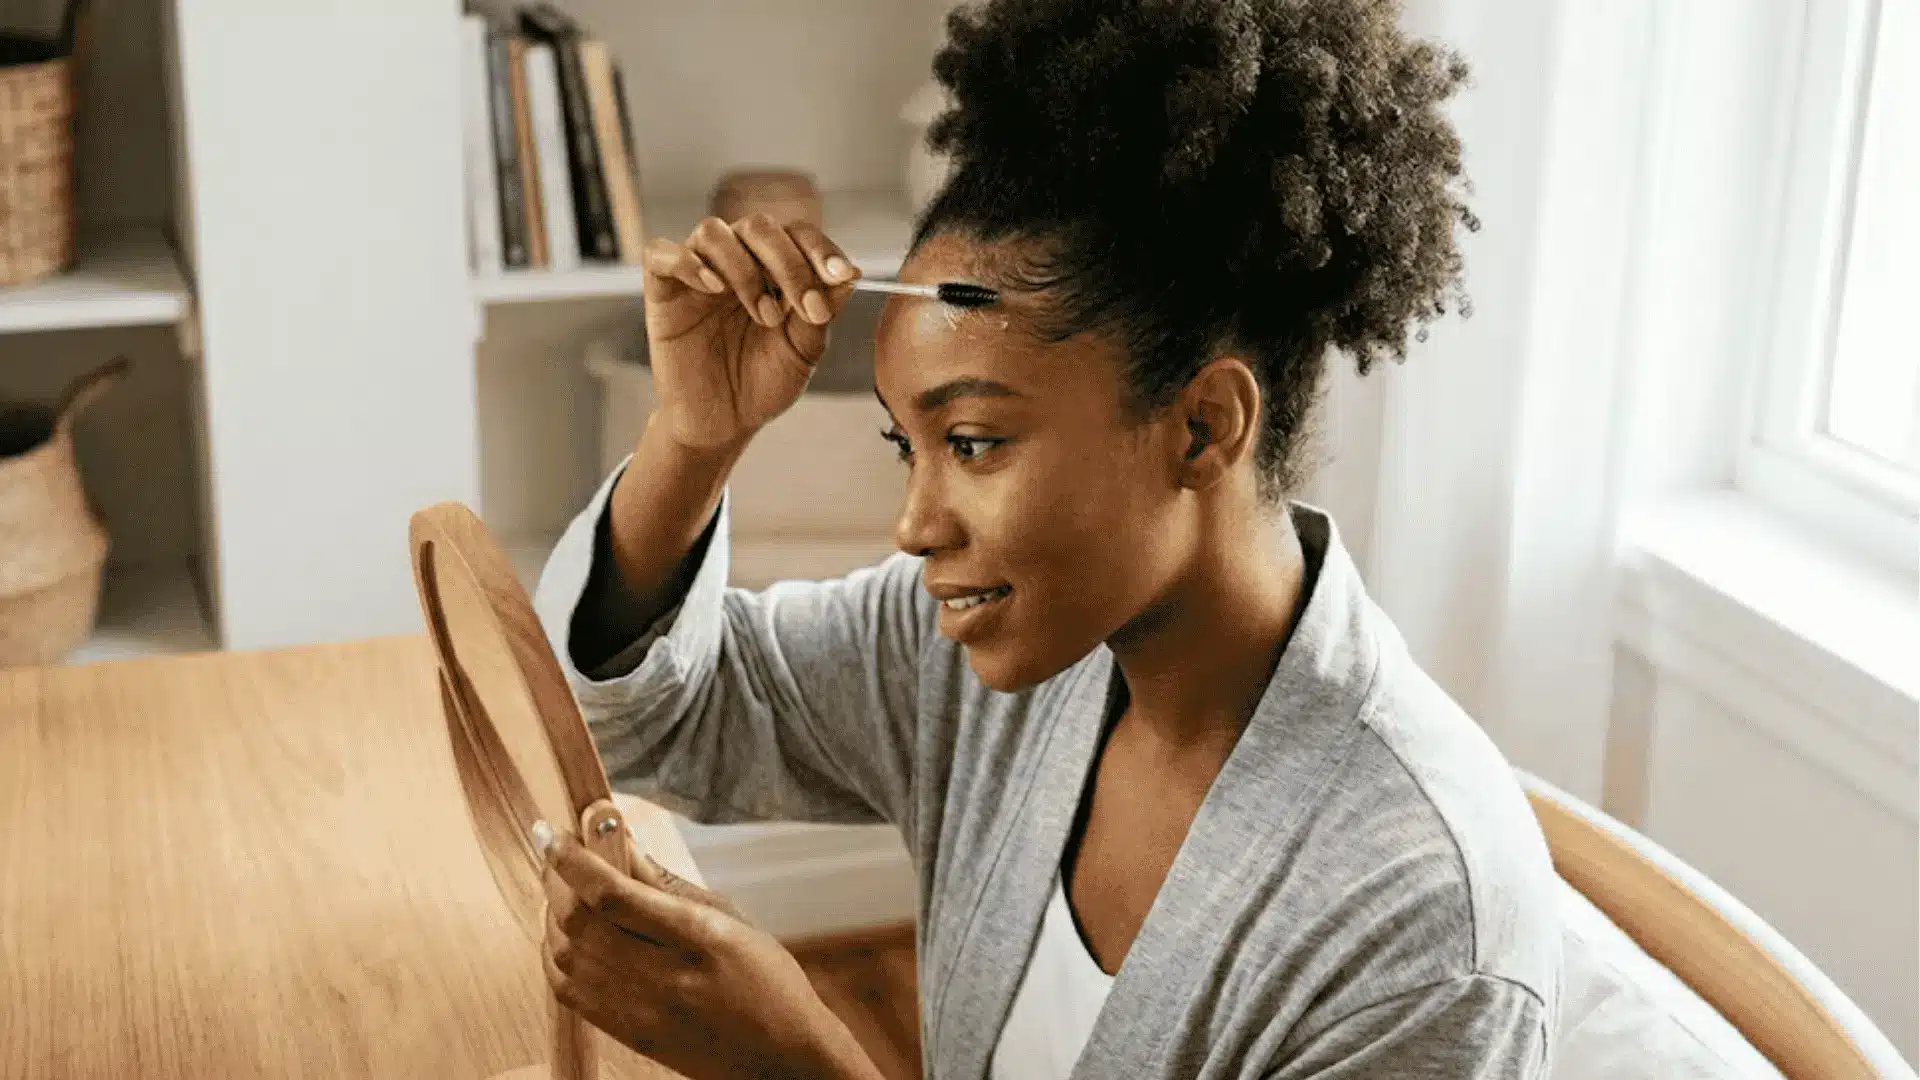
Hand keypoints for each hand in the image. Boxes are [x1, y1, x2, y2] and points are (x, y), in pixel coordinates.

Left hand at [541, 830, 882, 1079]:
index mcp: (699, 939)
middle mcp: (664, 979)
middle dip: (556, 878)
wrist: (780, 1059)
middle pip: (580, 923)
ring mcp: (641, 1012)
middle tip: (556, 851)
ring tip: (562, 887)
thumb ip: (669, 883)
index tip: (554, 833)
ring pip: (566, 955)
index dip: (574, 861)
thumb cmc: (766, 981)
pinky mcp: (627, 1035)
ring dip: (552, 913)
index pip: (614, 896)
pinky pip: (568, 990)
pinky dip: (555, 953)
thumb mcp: (731, 919)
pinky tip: (565, 932)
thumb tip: (621, 842)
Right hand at [642, 215, 861, 452]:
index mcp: (771, 269)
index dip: (820, 248)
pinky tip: (714, 289)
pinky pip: (661, 254)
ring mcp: (697, 274)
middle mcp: (735, 262)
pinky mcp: (662, 291)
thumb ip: (822, 309)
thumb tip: (851, 272)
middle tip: (804, 306)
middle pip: (758, 227)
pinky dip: (687, 262)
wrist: (724, 424)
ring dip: (745, 270)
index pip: (796, 234)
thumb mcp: (804, 349)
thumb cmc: (763, 384)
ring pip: (713, 232)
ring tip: (763, 316)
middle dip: (789, 263)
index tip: (841, 275)